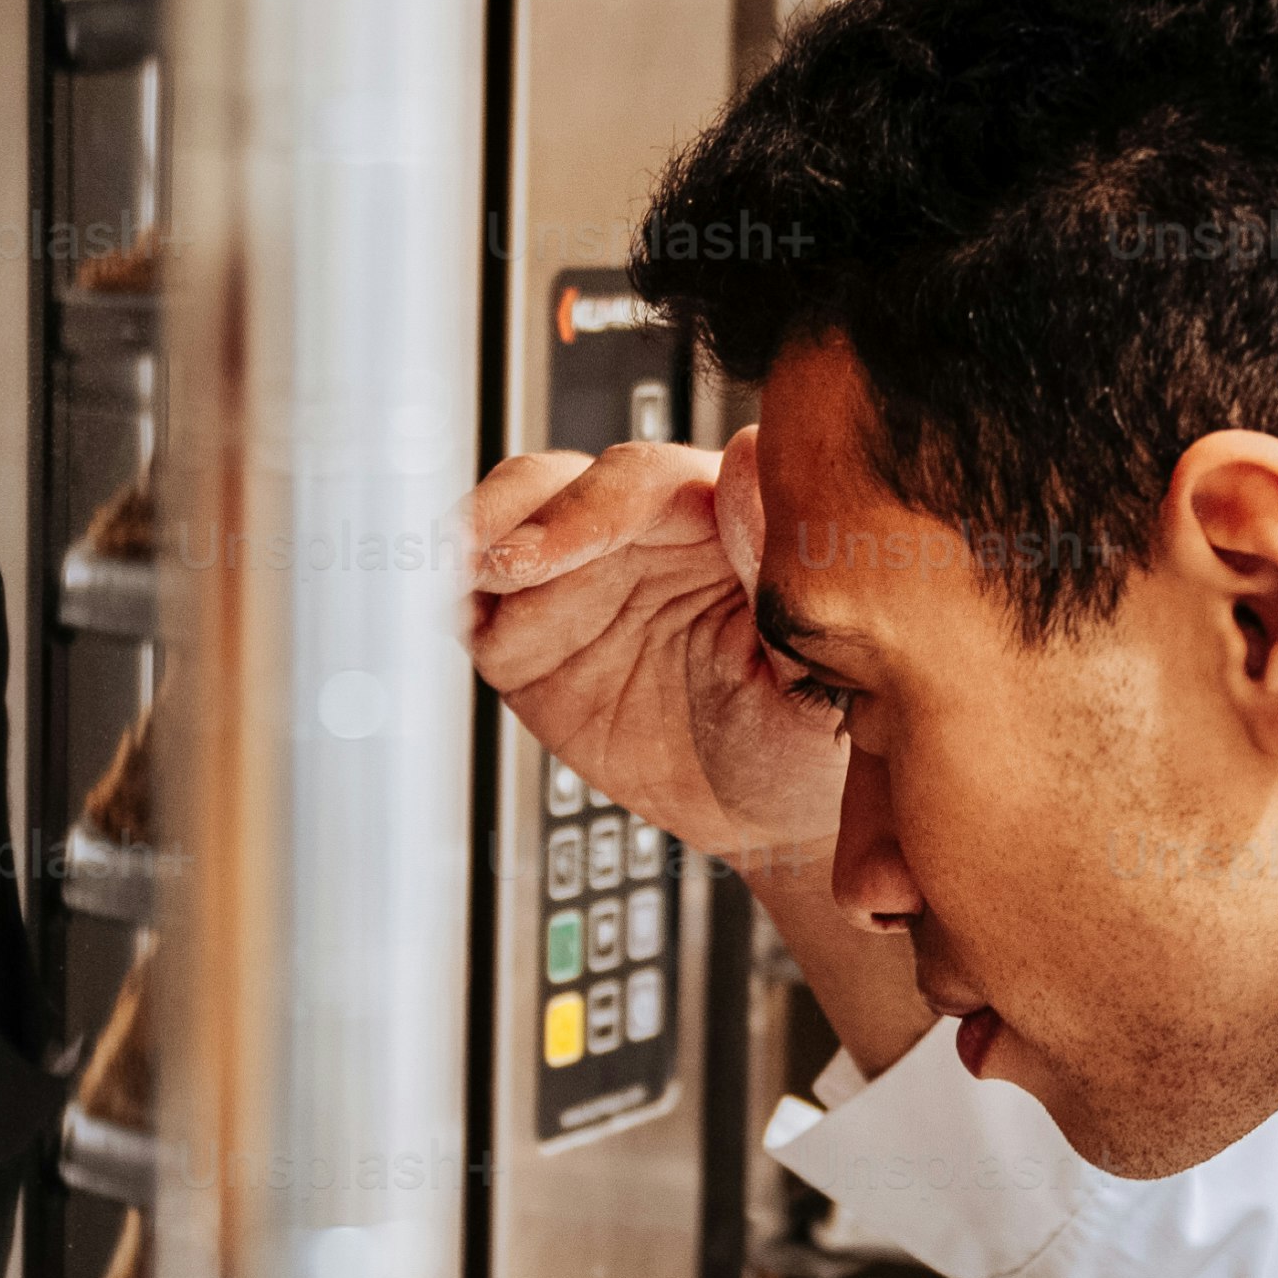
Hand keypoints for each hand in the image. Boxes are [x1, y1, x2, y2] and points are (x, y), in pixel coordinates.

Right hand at [466, 430, 841, 861]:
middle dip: (522, 517)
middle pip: (563, 486)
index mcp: (722, 522)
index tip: (553, 546)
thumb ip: (781, 570)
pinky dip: (454, 595)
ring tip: (469, 580)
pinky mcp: (530, 639)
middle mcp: (643, 536)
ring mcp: (581, 582)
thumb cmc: (819, 736)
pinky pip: (479, 604)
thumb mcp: (823, 669)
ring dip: (480, 539)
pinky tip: (456, 607)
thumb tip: (748, 461)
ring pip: (512, 524)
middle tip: (501, 567)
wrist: (771, 816)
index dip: (593, 506)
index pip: (648, 483)